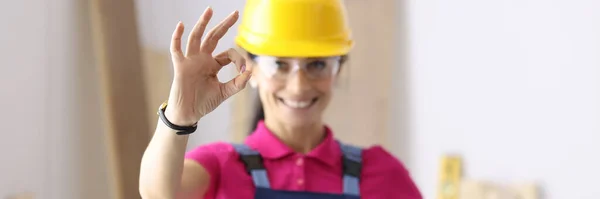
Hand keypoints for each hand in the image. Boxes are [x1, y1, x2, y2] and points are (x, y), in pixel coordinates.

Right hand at [165, 7, 250, 125]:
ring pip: (196, 37)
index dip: (238, 59)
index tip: (243, 70)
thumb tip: (250, 71)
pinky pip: (176, 49)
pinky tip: (181, 25)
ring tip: (210, 10)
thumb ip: (238, 83)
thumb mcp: (224, 92)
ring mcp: (190, 61)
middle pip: (213, 37)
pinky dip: (177, 37)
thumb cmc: (204, 103)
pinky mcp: (180, 66)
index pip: (228, 53)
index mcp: (213, 64)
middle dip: (224, 25)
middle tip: (236, 13)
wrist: (188, 114)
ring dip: (202, 23)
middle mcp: (202, 59)